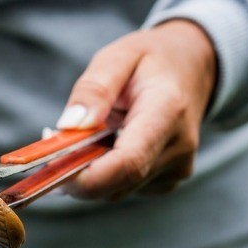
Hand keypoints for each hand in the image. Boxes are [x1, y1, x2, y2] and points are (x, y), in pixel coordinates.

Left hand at [56, 20, 216, 199]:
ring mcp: (177, 170)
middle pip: (118, 183)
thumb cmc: (152, 60)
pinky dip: (106, 172)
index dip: (86, 178)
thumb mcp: (118, 57)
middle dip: (78, 171)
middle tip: (57, 140)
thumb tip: (68, 126)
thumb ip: (93, 89)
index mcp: (167, 112)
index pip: (128, 163)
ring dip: (91, 170)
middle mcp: (178, 148)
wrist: (194, 69)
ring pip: (117, 190)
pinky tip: (109, 143)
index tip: (53, 168)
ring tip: (90, 132)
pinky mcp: (169, 182)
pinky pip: (125, 188)